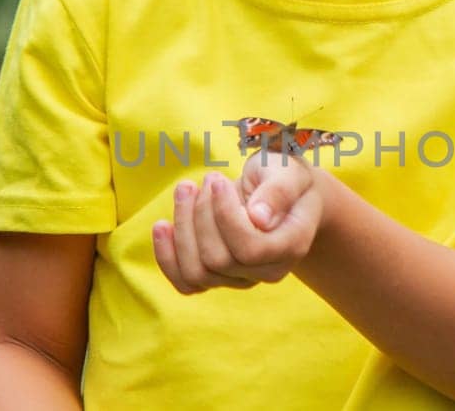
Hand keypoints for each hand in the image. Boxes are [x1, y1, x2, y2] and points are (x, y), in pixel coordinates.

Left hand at [151, 151, 324, 293]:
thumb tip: (258, 219)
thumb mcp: (288, 171)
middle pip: (218, 260)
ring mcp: (242, 278)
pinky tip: (162, 225)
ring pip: (197, 272)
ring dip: (182, 227)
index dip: (224, 216)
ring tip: (186, 190)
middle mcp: (269, 270)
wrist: (281, 192)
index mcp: (291, 245)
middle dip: (201, 214)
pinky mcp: (219, 277)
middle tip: (207, 179)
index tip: (217, 180)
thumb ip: (278, 191)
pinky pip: (186, 283)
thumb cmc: (284, 176)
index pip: (251, 249)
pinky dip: (167, 256)